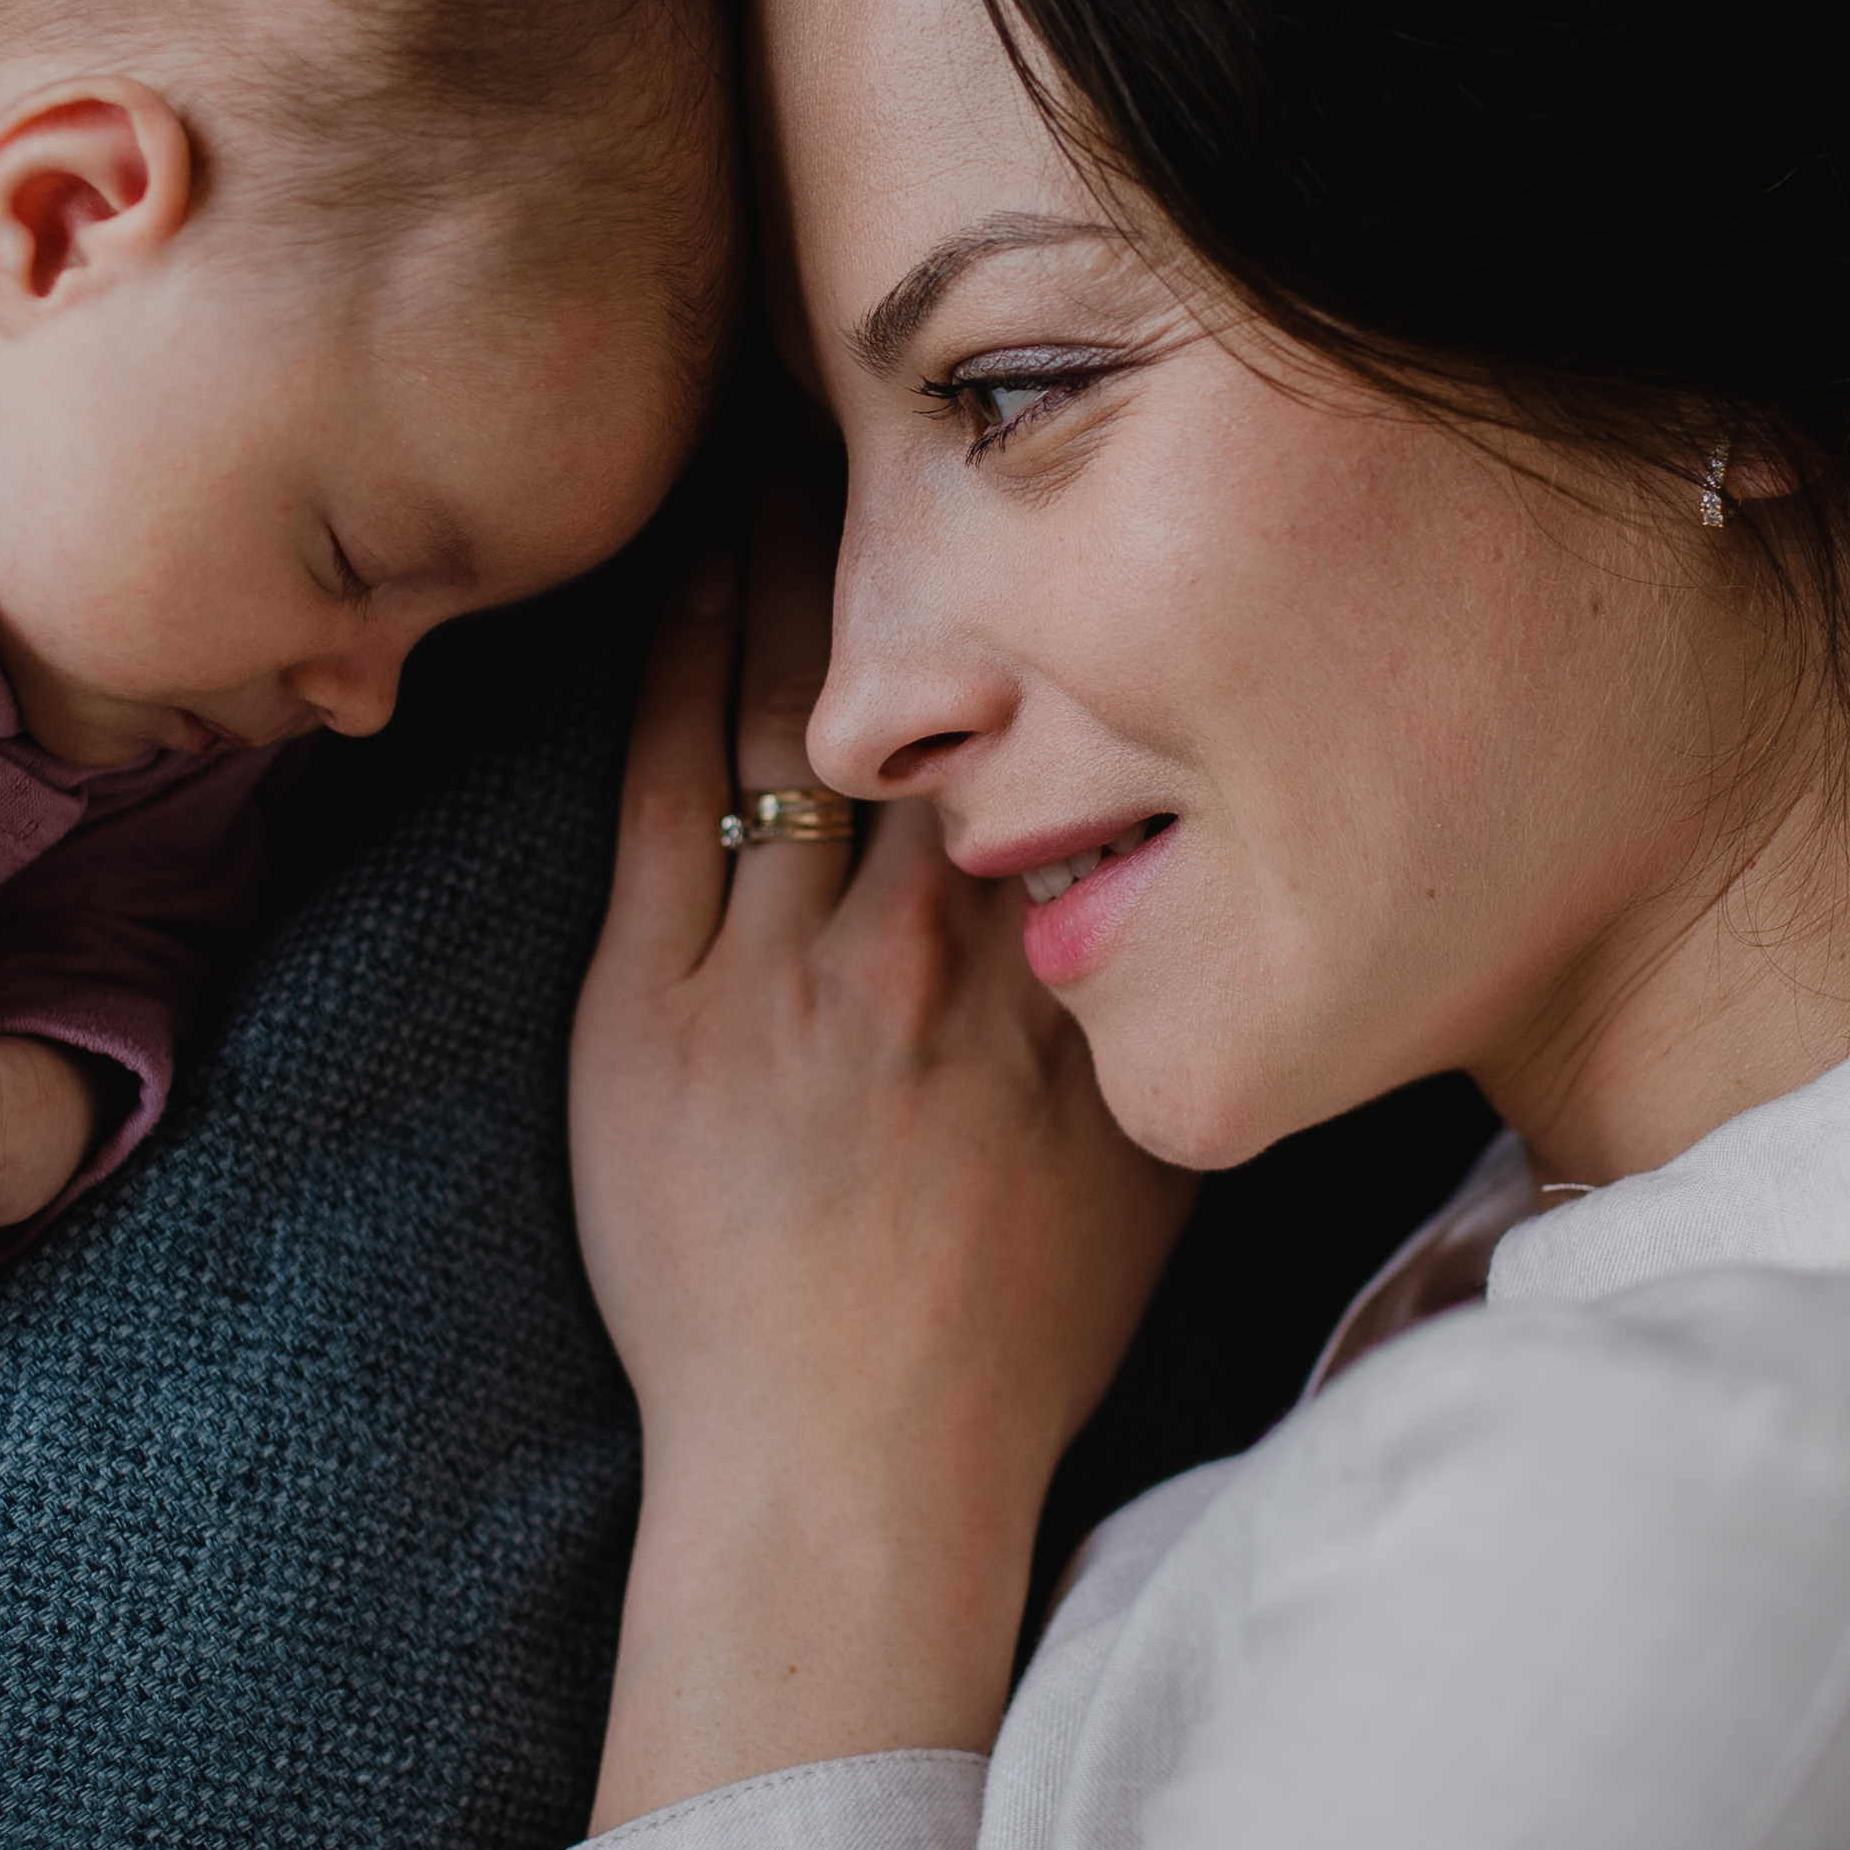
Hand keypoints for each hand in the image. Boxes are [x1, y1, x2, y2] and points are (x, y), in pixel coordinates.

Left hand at [570, 466, 1194, 1828]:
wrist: (846, 1460)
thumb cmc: (1010, 1332)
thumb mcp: (1141, 1154)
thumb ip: (1156, 998)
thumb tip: (1204, 866)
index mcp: (1050, 969)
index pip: (1057, 728)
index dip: (1047, 591)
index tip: (1041, 471)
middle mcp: (923, 946)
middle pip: (923, 685)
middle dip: (910, 525)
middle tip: (895, 389)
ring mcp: (774, 973)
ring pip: (789, 711)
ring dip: (788, 563)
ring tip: (787, 440)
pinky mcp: (645, 1011)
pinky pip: (660, 794)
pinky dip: (674, 669)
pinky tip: (680, 576)